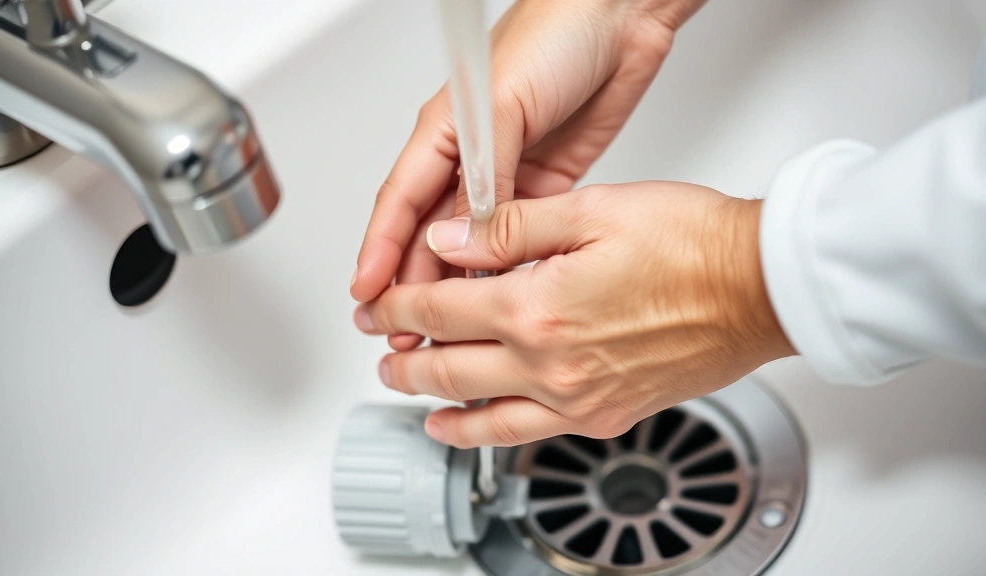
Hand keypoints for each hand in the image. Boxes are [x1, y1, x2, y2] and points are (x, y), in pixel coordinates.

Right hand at [351, 0, 707, 349]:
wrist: (622, 15)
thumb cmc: (557, 32)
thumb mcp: (505, 103)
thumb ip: (487, 172)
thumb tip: (467, 233)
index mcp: (445, 131)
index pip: (401, 203)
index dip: (380, 251)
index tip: (366, 291)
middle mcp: (471, 156)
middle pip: (432, 232)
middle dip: (413, 281)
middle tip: (401, 325)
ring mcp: (508, 172)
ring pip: (472, 242)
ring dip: (458, 283)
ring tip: (446, 325)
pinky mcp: (546, 183)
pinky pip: (516, 238)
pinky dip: (504, 268)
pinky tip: (497, 296)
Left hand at [354, 182, 794, 447]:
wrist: (759, 288)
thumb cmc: (692, 244)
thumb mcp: (590, 209)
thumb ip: (508, 227)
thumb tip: (448, 237)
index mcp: (538, 308)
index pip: (439, 311)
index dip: (398, 306)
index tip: (380, 305)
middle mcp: (550, 365)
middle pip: (447, 370)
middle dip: (401, 360)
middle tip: (380, 352)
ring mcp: (577, 399)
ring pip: (479, 416)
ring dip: (433, 403)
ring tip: (408, 391)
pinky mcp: (605, 416)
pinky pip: (527, 435)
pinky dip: (485, 433)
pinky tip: (471, 426)